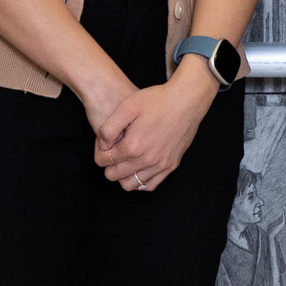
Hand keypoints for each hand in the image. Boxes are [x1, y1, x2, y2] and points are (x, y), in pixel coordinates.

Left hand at [96, 67, 215, 191]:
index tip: (104, 143)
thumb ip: (108, 128)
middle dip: (108, 165)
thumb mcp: (127, 106)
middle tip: (113, 150)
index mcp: (132, 146)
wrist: (186, 101)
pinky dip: (140, 181)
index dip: (99, 152)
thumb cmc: (157, 100)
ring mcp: (160, 165)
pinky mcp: (171, 165)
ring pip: (130, 184)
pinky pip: (150, 185)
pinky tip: (137, 168)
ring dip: (122, 175)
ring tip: (124, 160)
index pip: (103, 161)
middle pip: (113, 175)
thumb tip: (103, 146)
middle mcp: (146, 160)